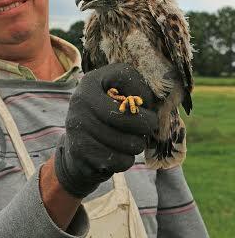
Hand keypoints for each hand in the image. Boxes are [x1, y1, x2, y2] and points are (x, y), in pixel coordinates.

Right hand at [54, 63, 157, 197]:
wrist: (76, 149)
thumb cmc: (106, 118)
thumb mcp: (116, 97)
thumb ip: (137, 94)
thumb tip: (160, 106)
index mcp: (91, 81)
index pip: (126, 77)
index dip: (144, 92)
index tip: (146, 104)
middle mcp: (81, 100)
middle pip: (130, 117)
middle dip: (146, 126)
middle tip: (147, 128)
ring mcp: (78, 126)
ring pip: (129, 143)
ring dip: (136, 145)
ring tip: (129, 141)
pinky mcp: (81, 151)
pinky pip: (121, 160)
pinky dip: (125, 160)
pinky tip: (117, 154)